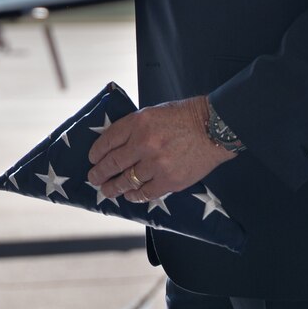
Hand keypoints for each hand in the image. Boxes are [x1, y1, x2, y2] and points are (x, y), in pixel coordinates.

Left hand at [87, 96, 237, 201]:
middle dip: (99, 173)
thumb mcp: (153, 112)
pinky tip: (129, 196)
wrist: (215, 128)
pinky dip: (134, 196)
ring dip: (112, 188)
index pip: (108, 140)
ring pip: (126, 181)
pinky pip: (145, 193)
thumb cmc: (185, 117)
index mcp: (138, 123)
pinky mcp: (170, 181)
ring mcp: (157, 164)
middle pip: (112, 163)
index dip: (96, 152)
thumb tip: (116, 145)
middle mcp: (144, 144)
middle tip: (93, 178)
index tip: (92, 158)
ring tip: (106, 191)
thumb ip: (135, 128)